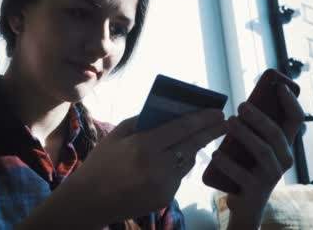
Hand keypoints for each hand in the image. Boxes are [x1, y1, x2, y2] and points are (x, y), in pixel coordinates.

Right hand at [56, 108, 226, 225]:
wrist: (88, 201)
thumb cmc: (101, 163)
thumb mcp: (117, 134)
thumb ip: (143, 121)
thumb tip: (169, 110)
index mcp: (145, 146)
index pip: (183, 127)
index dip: (203, 118)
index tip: (218, 111)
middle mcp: (158, 166)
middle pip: (194, 144)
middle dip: (212, 131)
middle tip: (225, 121)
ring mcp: (164, 185)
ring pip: (188, 161)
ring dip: (196, 148)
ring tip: (203, 136)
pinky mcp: (165, 198)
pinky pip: (178, 176)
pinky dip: (179, 165)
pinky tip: (177, 157)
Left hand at [210, 84, 303, 229]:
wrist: (245, 204)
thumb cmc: (247, 166)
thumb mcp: (252, 144)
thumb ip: (252, 127)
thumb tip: (243, 103)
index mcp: (284, 145)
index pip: (296, 119)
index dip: (290, 101)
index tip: (278, 86)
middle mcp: (284, 160)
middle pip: (276, 133)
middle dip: (259, 117)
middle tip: (240, 105)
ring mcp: (271, 177)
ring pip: (263, 151)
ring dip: (245, 134)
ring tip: (229, 122)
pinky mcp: (255, 191)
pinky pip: (242, 174)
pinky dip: (227, 162)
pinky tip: (215, 154)